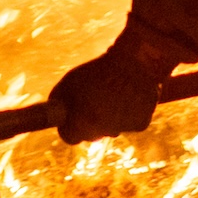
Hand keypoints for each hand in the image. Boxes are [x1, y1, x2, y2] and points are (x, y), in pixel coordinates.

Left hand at [49, 35, 172, 142]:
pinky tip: (129, 96)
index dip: (70, 126)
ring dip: (111, 118)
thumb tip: (56, 116)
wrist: (135, 60)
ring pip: (112, 129)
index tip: (72, 118)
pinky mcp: (141, 125)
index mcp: (81, 123)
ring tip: (114, 94)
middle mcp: (102, 131)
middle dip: (90, 124)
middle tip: (95, 103)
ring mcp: (123, 129)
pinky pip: (130, 124)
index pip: (69, 137)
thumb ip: (58, 103)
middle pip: (92, 136)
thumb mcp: (70, 82)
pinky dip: (130, 113)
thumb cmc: (98, 71)